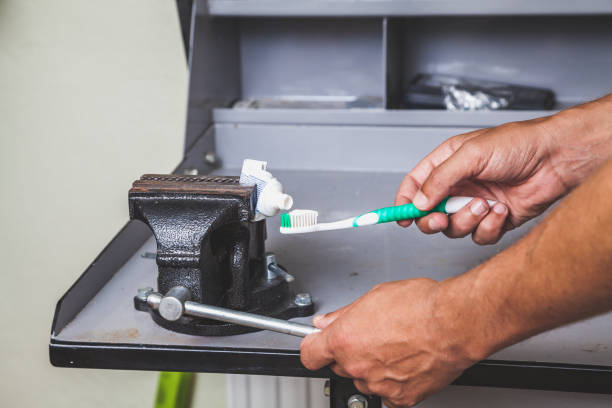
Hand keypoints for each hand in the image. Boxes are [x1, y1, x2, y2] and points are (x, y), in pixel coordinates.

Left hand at [300, 279, 479, 407]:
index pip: (309, 353)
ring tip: (394, 346)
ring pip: (363, 379)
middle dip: (348, 352)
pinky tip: (405, 362)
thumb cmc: (421, 306)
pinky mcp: (401, 397)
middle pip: (339, 365)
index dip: (313, 346)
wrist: (455, 323)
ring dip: (371, 367)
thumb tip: (328, 321)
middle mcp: (357, 365)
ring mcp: (378, 384)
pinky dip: (392, 382)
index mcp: (345, 339)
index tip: (317, 343)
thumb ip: (345, 313)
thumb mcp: (375, 296)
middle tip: (370, 335)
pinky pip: (387, 393)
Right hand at [395, 96, 611, 243]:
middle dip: (433, 221)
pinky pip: (480, 236)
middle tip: (441, 219)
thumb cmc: (518, 145)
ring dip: (467, 220)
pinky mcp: (494, 220)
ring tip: (486, 205)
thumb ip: (439, 180)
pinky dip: (489, 228)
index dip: (404, 202)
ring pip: (454, 228)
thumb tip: (418, 202)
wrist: (557, 159)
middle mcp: (459, 186)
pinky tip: (503, 211)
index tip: (402, 217)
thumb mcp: (470, 155)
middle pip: (429, 214)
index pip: (415, 185)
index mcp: (447, 164)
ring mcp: (475, 204)